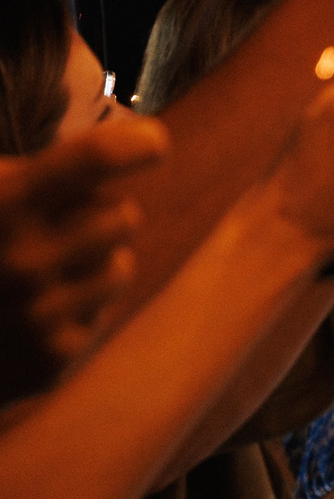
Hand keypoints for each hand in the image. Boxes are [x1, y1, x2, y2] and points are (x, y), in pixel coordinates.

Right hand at [0, 113, 168, 399]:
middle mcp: (20, 262)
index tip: (153, 142)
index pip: (95, 159)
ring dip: (93, 264)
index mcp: (1, 206)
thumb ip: (38, 172)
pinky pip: (103, 311)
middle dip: (97, 217)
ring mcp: (37, 315)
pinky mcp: (53, 357)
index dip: (135, 145)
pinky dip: (76, 308)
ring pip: (120, 266)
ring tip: (40, 272)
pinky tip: (30, 312)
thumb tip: (136, 144)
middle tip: (56, 230)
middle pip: (123, 215)